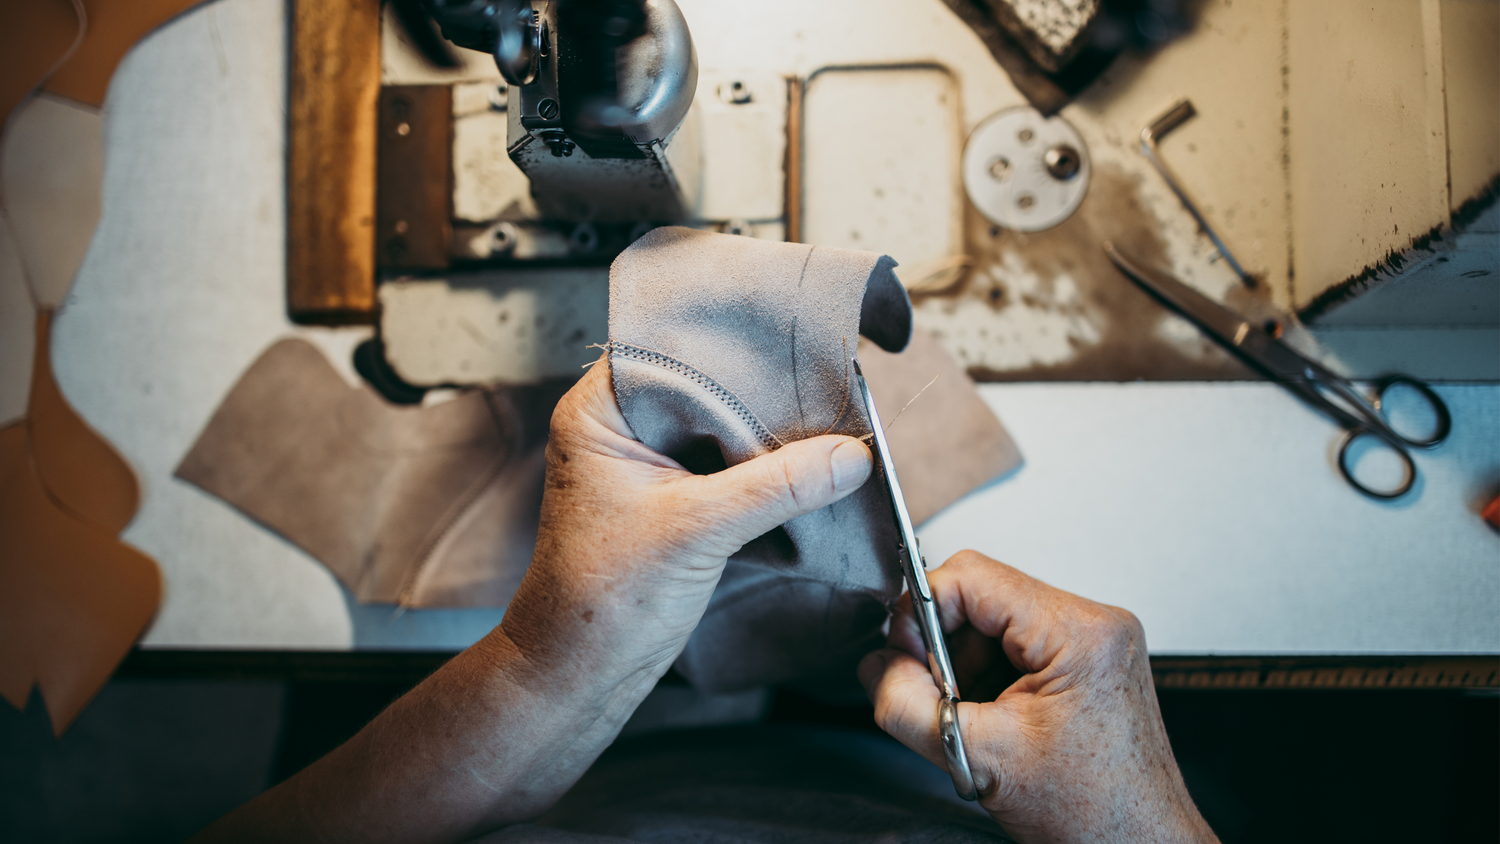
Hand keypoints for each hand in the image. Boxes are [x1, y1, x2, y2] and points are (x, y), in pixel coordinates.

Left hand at [502, 356, 875, 693]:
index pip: (677, 349)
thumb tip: (848, 456)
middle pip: (708, 386)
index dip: (738, 346)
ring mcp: (649, 464)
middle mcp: (622, 426)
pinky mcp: (675, 499)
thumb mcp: (696, 531)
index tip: (799, 340)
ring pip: (724, 427)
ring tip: (828, 422)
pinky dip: (766, 470)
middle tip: (829, 383)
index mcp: (600, 411)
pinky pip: (730, 466)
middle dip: (767, 391)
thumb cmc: (600, 602)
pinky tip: (809, 468)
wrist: (579, 675)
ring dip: (771, 434)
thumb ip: (775, 488)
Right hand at [858, 551, 1217, 843]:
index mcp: (1080, 633)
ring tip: (975, 722)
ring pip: (993, 624)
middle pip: (981, 597)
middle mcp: (1096, 624)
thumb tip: (876, 667)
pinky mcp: (1087, 664)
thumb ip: (908, 705)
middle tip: (940, 701)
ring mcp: (1094, 643)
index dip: (921, 612)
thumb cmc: (1094, 815)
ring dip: (965, 668)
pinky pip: (1016, 648)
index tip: (904, 655)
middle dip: (944, 649)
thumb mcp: (978, 757)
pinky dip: (989, 680)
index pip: (971, 577)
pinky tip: (995, 722)